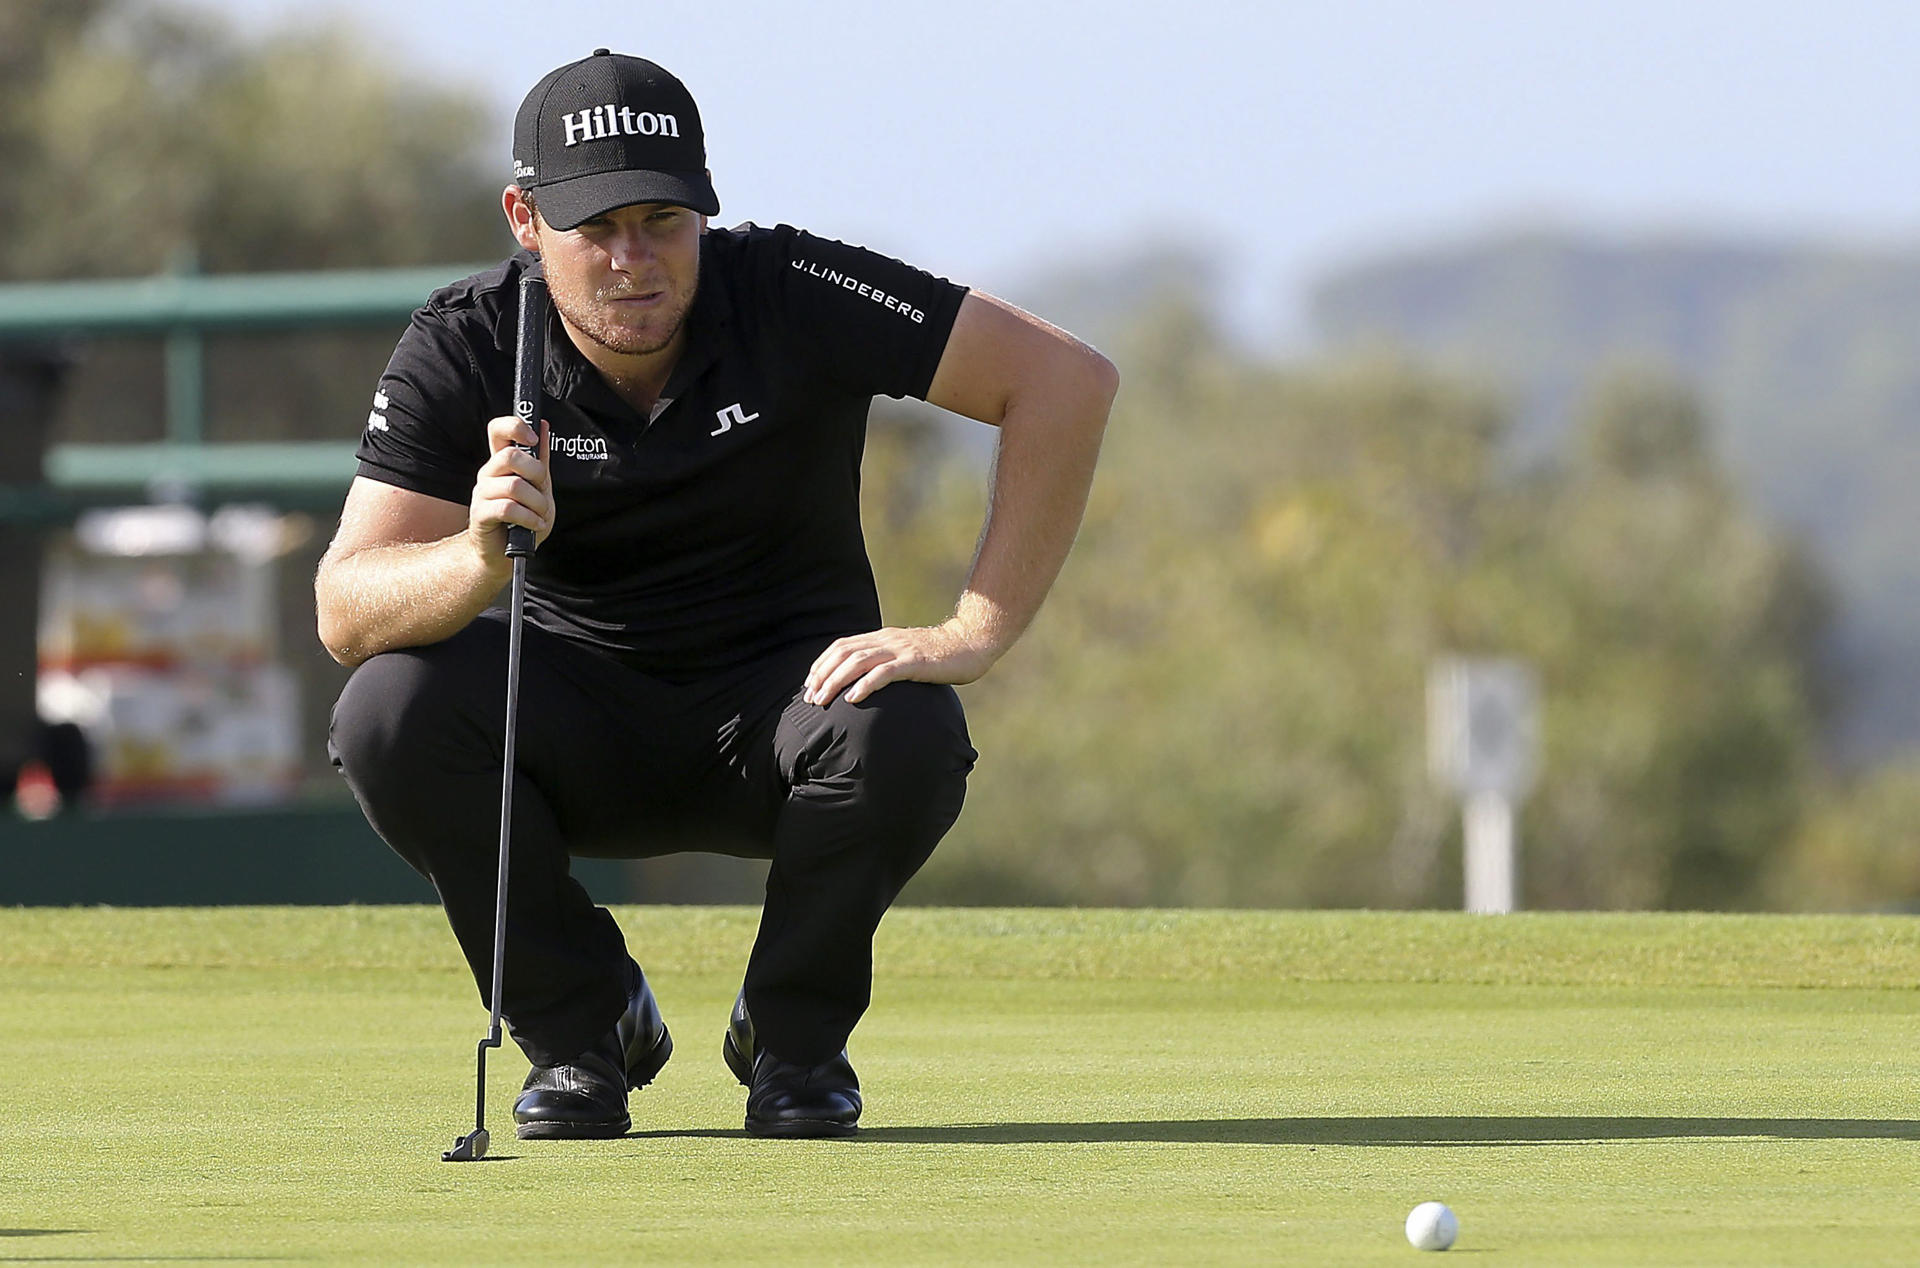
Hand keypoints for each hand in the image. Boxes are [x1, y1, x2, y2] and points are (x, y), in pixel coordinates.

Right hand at [468, 415, 552, 561]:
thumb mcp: (538, 487)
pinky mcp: (480, 514)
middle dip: (536, 474)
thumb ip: (540, 459)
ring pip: (514, 486)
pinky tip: (534, 525)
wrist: (504, 553)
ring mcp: (481, 493)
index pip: (498, 430)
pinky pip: (508, 509)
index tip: (533, 438)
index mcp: (500, 463)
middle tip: (542, 491)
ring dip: (537, 503)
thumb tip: (542, 426)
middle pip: (510, 456)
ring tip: (540, 515)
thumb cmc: (522, 520)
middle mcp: (488, 474)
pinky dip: (529, 518)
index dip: (515, 426)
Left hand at [804, 621, 1001, 705]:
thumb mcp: (906, 655)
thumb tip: (865, 681)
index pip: (842, 646)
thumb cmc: (939, 656)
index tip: (809, 683)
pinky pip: (885, 672)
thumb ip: (886, 662)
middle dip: (823, 675)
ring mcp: (900, 650)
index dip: (822, 664)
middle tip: (811, 698)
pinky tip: (853, 699)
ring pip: (858, 661)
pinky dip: (865, 685)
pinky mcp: (915, 662)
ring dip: (836, 681)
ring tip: (823, 700)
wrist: (971, 643)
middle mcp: (887, 640)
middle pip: (844, 653)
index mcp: (882, 637)